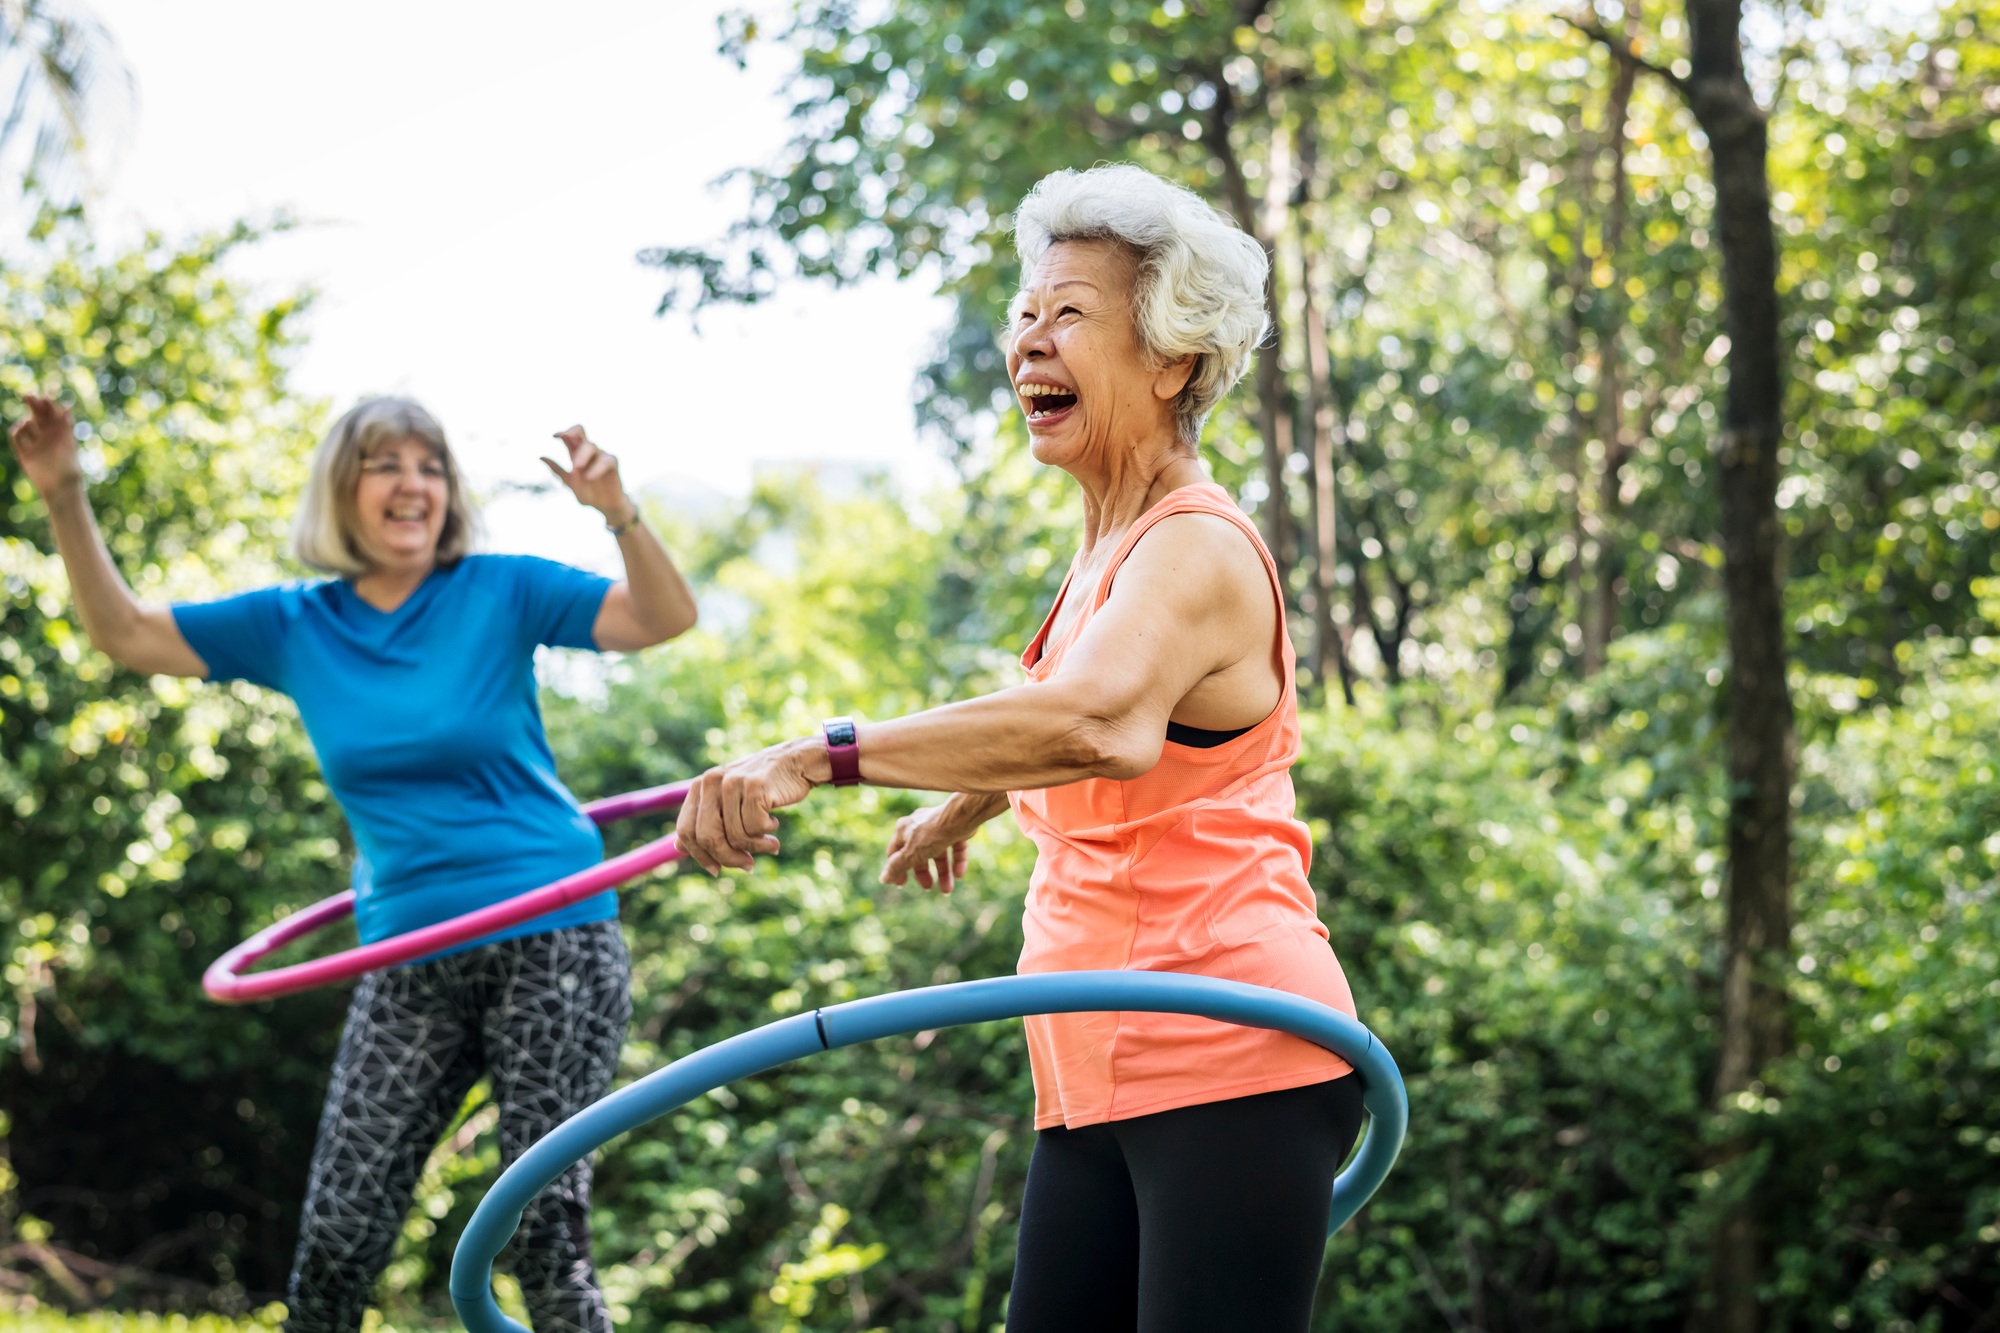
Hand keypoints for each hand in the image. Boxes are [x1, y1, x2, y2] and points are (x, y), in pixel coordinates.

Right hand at [9, 394, 83, 497]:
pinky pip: (17, 436)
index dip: (47, 404)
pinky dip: (17, 430)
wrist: (61, 487)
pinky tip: (21, 426)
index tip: (44, 398)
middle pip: (38, 415)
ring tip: (30, 424)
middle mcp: (47, 436)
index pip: (52, 413)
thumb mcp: (68, 443)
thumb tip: (66, 405)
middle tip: (28, 397)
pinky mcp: (24, 453)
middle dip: (33, 405)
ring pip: (27, 424)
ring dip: (27, 421)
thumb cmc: (69, 466)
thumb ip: (65, 426)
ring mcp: (35, 443)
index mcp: (60, 432)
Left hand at [543, 425, 634, 524]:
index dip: (564, 432)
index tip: (555, 436)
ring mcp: (601, 456)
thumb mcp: (569, 482)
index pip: (571, 435)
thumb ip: (557, 470)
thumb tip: (540, 457)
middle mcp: (588, 452)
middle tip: (562, 450)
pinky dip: (597, 468)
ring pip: (591, 446)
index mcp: (576, 453)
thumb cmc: (588, 493)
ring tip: (576, 468)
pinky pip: (605, 460)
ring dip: (582, 455)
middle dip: (571, 437)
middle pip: (580, 433)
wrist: (605, 506)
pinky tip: (589, 477)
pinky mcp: (612, 464)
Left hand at [675, 738, 827, 874]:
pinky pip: (755, 827)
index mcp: (700, 786)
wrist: (796, 761)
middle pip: (708, 837)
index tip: (717, 870)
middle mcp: (711, 782)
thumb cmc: (763, 787)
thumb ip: (705, 822)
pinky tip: (775, 824)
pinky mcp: (754, 786)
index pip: (685, 830)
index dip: (699, 855)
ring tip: (771, 844)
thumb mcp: (729, 802)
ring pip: (735, 836)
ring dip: (756, 848)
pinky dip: (767, 833)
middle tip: (748, 865)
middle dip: (729, 858)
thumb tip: (678, 848)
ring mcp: (732, 782)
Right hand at [881, 803, 974, 894]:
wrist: (960, 817)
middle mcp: (920, 827)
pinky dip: (957, 862)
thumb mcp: (911, 854)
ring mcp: (939, 828)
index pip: (895, 852)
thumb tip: (883, 879)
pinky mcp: (956, 829)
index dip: (897, 869)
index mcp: (904, 830)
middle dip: (923, 874)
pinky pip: (955, 848)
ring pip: (939, 854)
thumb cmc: (931, 834)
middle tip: (927, 888)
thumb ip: (897, 867)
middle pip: (919, 854)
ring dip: (943, 873)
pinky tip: (959, 874)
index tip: (900, 885)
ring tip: (947, 890)